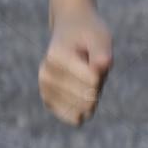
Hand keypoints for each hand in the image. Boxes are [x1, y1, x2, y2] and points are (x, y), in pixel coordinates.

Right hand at [38, 5, 112, 125]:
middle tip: (91, 64)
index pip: (93, 79)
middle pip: (89, 96)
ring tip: (85, 73)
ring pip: (85, 108)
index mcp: (57, 57)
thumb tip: (101, 70)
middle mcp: (46, 75)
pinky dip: (85, 106)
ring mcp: (45, 90)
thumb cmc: (88, 33)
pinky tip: (81, 88)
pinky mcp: (48, 102)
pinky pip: (75, 118)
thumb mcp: (100, 36)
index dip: (103, 71)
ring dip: (93, 94)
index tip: (95, 57)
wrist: (70, 29)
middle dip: (99, 83)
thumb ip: (102, 52)